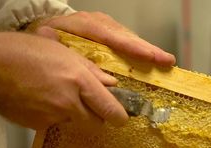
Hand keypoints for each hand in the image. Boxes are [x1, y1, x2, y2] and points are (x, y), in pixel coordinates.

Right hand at [0, 31, 127, 131]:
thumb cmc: (22, 53)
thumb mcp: (61, 52)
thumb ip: (90, 70)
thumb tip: (110, 83)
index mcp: (78, 81)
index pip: (110, 109)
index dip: (119, 116)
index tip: (121, 117)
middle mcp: (68, 102)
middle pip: (96, 122)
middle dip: (96, 115)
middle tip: (87, 103)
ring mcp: (53, 117)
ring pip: (74, 122)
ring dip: (71, 113)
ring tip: (53, 93)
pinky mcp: (38, 126)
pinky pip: (54, 124)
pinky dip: (51, 115)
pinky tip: (38, 100)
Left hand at [31, 11, 175, 65]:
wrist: (44, 30)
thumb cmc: (47, 40)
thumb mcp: (45, 42)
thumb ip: (58, 48)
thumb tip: (79, 61)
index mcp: (83, 25)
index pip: (109, 35)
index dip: (129, 46)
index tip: (147, 56)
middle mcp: (98, 23)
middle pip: (126, 36)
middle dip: (147, 49)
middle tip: (166, 60)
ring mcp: (106, 27)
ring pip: (130, 39)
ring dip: (148, 51)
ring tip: (166, 62)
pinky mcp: (110, 34)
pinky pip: (128, 43)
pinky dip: (142, 52)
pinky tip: (155, 61)